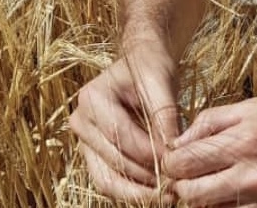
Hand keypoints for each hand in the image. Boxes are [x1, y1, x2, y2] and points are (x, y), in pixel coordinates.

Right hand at [70, 40, 180, 203]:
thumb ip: (164, 113)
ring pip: (107, 180)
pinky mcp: (94, 154)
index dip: (149, 152)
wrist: (141, 63)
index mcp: (91, 99)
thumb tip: (172, 148)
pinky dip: (133, 190)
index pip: (120, 136)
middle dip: (146, 177)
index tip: (175, 162)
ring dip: (138, 192)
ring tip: (168, 194)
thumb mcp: (160, 81)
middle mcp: (80, 122)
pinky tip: (158, 191)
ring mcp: (84, 141)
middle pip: (113, 162)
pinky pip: (110, 180)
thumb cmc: (150, 67)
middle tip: (176, 185)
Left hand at [162, 92, 256, 207]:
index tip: (176, 159)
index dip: (171, 162)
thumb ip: (210, 123)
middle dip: (182, 186)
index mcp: (243, 141)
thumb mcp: (253, 106)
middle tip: (190, 175)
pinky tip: (233, 197)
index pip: (181, 163)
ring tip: (213, 185)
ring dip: (205, 202)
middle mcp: (252, 175)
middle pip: (189, 195)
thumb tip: (178, 144)